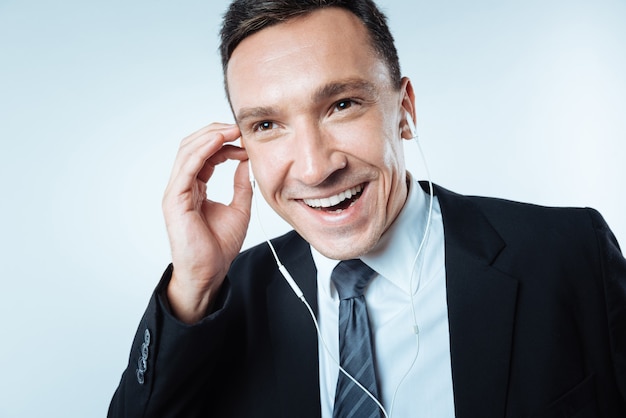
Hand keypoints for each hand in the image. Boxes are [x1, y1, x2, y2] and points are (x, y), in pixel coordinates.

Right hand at [162, 123, 251, 322]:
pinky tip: (219, 141)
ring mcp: (176, 191)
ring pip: (187, 151)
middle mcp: (183, 186)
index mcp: (195, 187)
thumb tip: (246, 162)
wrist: (209, 272)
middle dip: (215, 132)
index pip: (205, 154)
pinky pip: (187, 167)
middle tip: (237, 127)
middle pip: (193, 146)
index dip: (224, 143)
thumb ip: (241, 185)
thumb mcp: (239, 209)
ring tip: (231, 129)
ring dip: (210, 136)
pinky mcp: (175, 199)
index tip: (245, 141)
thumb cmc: (218, 247)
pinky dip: (202, 150)